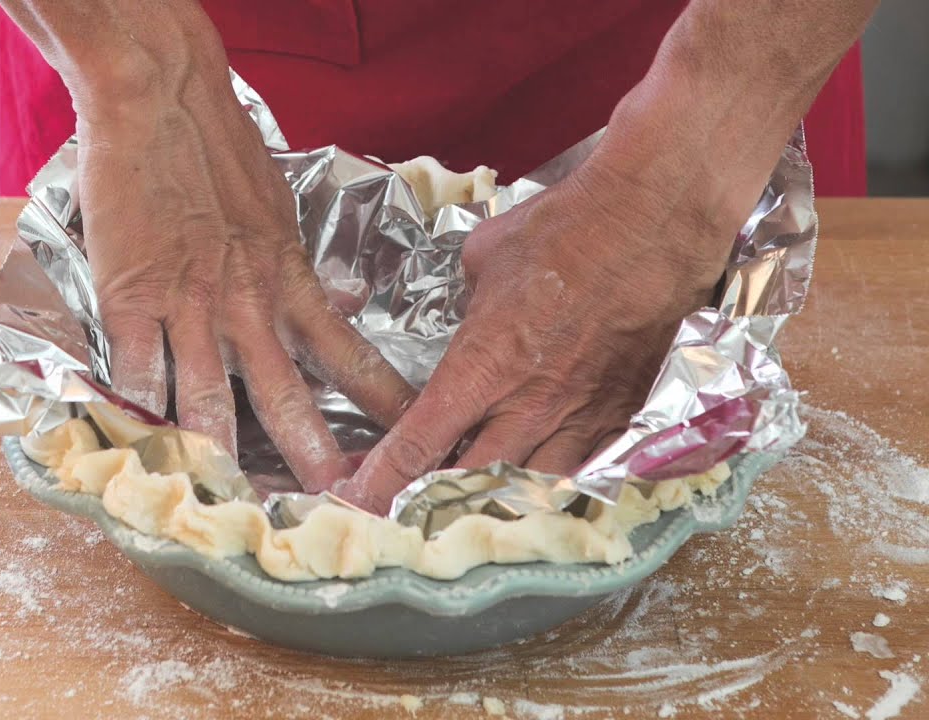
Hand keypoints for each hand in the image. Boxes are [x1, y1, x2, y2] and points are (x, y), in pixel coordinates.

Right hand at [10, 20, 409, 495]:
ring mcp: (191, 305)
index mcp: (290, 280)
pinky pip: (138, 371)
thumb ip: (296, 264)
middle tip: (338, 506)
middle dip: (315, 457)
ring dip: (225, 458)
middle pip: (287, 396)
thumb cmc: (220, 145)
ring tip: (236, 508)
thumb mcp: (279, 210)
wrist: (163, 96)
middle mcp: (248, 305)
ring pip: (212, 399)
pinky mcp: (133, 298)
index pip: (347, 353)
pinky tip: (141, 456)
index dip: (379, 403)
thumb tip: (332, 297)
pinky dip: (137, 417)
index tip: (405, 441)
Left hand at [334, 157, 736, 512]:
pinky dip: (555, 486)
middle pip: (469, 485)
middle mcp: (528, 405)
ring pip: (529, 491)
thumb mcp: (486, 257)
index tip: (354, 506)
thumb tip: (466, 305)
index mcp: (483, 366)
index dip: (381, 482)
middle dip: (432, 507)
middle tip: (406, 517)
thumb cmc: (566, 228)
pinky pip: (585, 472)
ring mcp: (580, 417)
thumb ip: (466, 295)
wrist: (654, 220)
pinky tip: (539, 490)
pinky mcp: (624, 416)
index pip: (419, 443)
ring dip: (495, 504)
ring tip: (470, 511)